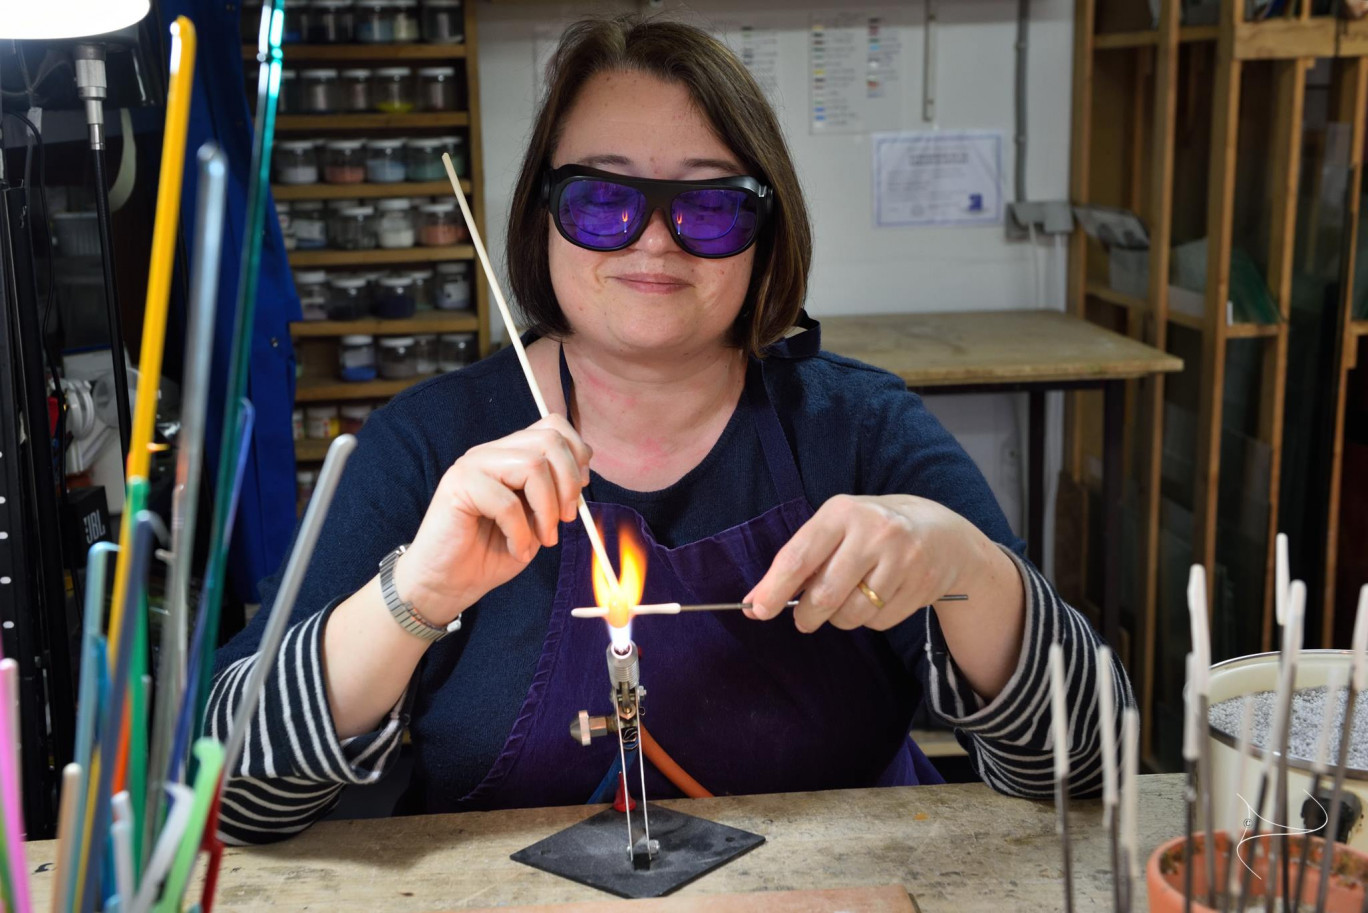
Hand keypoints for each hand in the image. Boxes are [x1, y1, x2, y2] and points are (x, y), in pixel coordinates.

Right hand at [394, 414, 591, 623]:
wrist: (448, 582)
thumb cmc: (492, 552)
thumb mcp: (536, 520)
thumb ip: (556, 494)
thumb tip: (581, 478)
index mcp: (511, 454)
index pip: (553, 426)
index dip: (577, 455)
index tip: (580, 492)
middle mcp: (492, 452)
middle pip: (549, 440)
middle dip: (569, 483)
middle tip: (567, 519)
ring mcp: (472, 465)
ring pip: (533, 465)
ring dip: (548, 509)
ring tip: (543, 538)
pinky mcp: (457, 485)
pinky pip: (506, 502)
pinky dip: (521, 533)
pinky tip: (517, 549)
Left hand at [743, 494, 994, 632]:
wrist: (941, 533)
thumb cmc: (872, 531)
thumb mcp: (835, 530)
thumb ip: (797, 562)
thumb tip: (755, 602)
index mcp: (843, 512)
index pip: (799, 556)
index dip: (775, 588)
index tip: (757, 611)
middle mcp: (874, 531)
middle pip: (825, 594)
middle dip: (807, 615)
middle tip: (803, 619)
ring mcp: (902, 558)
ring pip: (852, 614)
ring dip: (839, 619)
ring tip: (845, 602)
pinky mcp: (922, 584)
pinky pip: (879, 622)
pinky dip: (869, 620)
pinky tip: (877, 599)